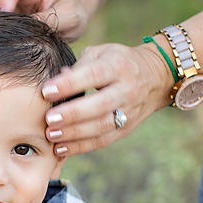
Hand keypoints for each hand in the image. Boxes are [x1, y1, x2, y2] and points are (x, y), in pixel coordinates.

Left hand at [41, 41, 173, 154]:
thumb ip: (79, 66)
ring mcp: (129, 111)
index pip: (94, 74)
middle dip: (72, 114)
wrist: (155, 77)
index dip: (70, 84)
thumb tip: (55, 81)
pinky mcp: (126, 129)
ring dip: (74, 133)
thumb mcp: (101, 53)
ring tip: (51, 135)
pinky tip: (61, 148)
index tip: (47, 91)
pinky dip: (81, 147)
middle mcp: (126, 90)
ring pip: (102, 127)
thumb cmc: (116, 62)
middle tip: (48, 119)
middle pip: (100, 104)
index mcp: (118, 66)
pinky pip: (103, 141)